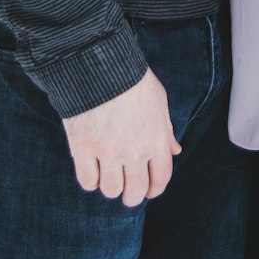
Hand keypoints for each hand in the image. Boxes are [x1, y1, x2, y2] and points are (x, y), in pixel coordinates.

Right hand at [62, 67, 181, 207]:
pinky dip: (90, 179)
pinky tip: (92, 168)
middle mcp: (134, 151)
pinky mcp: (83, 148)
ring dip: (110, 186)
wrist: (100, 63)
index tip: (148, 190)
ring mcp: (108, 152)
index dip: (154, 189)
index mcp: (156, 140)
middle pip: (135, 192)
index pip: (160, 179)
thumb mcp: (158, 101)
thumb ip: (166, 130)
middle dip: (132, 196)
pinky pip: (87, 181)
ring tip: (108, 175)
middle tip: (126, 190)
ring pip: (110, 190)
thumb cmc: (132, 79)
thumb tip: (174, 151)